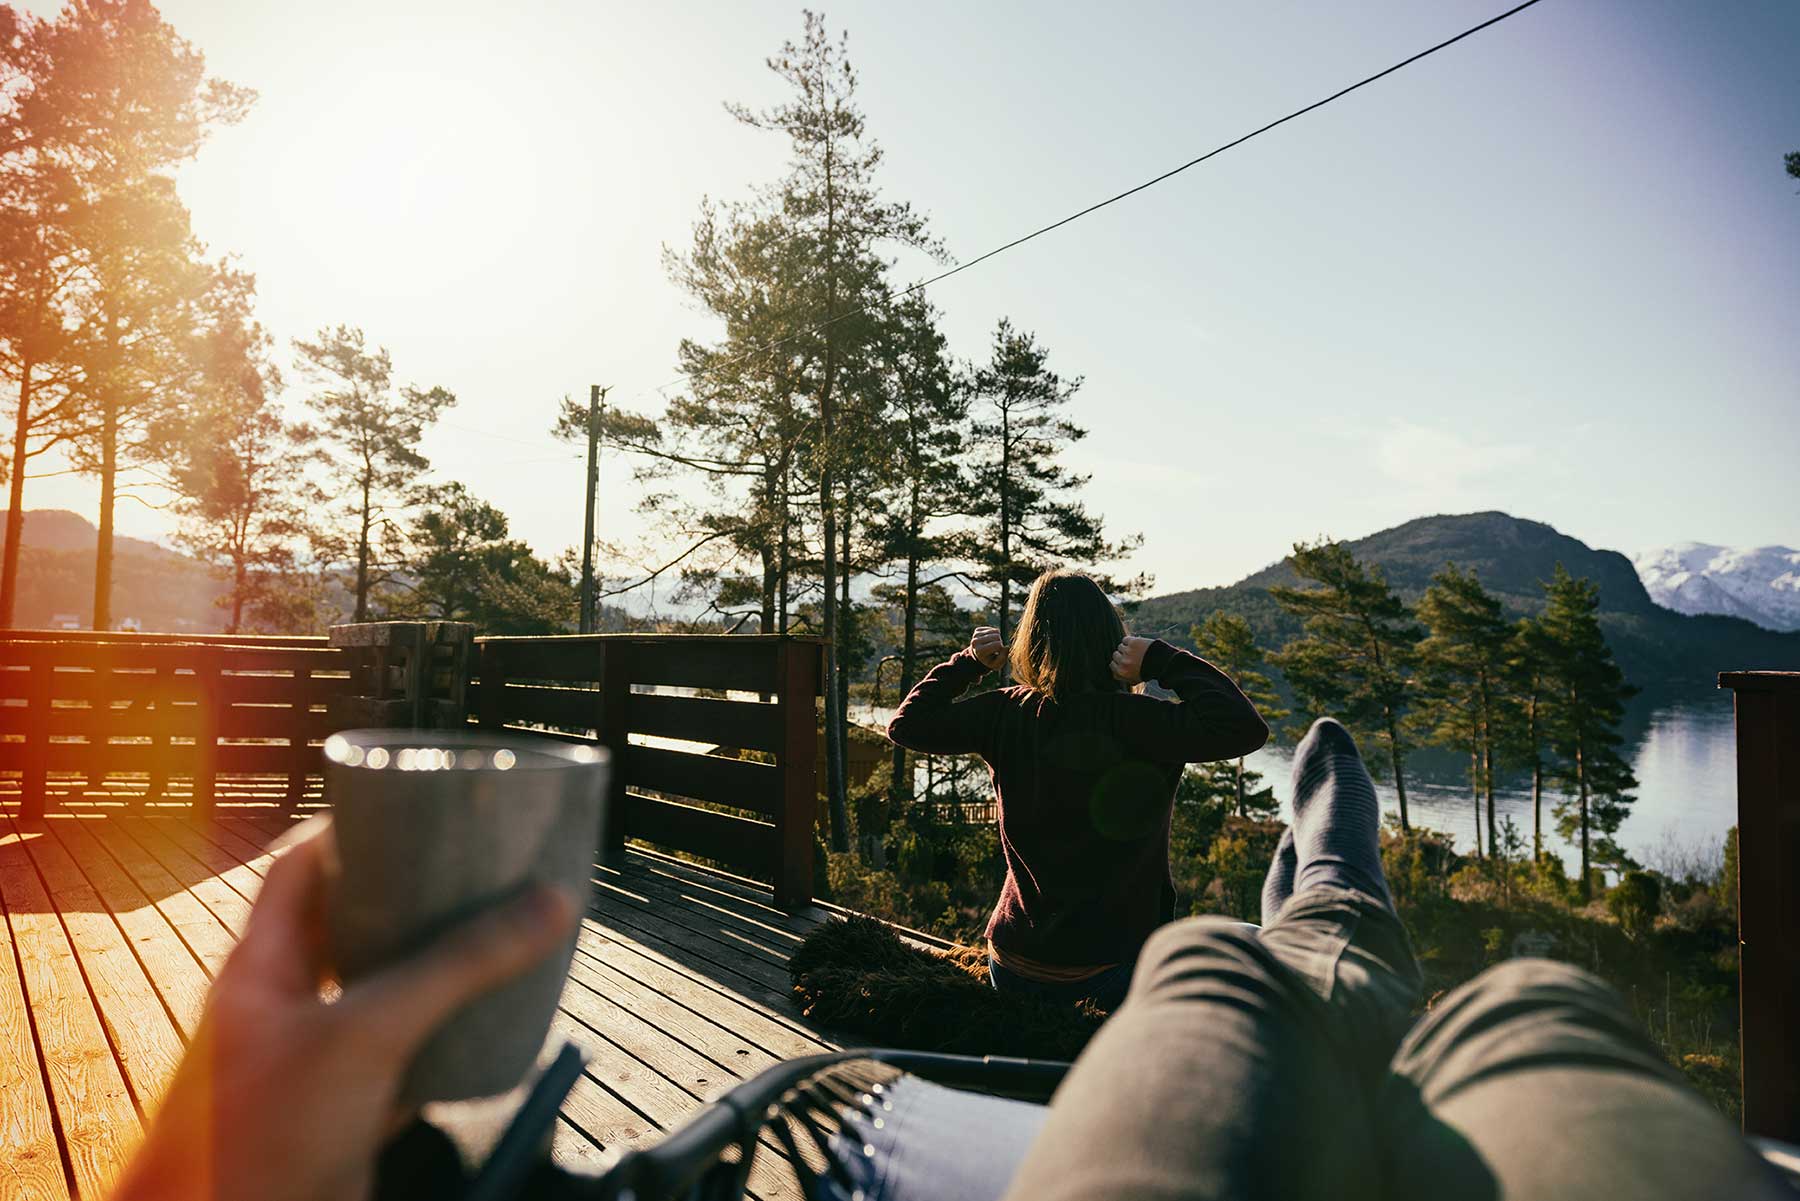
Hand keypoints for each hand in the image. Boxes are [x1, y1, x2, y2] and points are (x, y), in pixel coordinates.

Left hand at [113, 818, 576, 1200]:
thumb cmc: (275, 1132)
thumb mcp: (371, 1031)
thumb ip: (458, 968)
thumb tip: (548, 904)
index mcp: (259, 968)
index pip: (297, 870)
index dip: (349, 831)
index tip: (410, 805)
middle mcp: (284, 1006)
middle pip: (347, 925)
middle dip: (408, 895)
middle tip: (468, 864)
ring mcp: (316, 1059)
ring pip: (381, 990)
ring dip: (433, 964)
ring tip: (491, 927)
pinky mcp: (350, 1106)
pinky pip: (406, 1052)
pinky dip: (446, 1033)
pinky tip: (489, 1017)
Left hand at [970, 626, 1005, 671]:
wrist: (979, 656)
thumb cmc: (990, 660)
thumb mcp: (997, 664)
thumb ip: (1003, 657)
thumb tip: (1007, 647)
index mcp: (979, 651)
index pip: (997, 644)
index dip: (1001, 648)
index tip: (998, 652)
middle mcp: (975, 642)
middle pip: (997, 636)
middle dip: (1000, 642)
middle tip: (996, 648)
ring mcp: (975, 635)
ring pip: (995, 631)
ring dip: (998, 638)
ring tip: (994, 644)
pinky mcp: (977, 630)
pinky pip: (992, 629)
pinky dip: (994, 634)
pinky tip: (990, 640)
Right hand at [1110, 636, 1153, 685]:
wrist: (1163, 663)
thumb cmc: (1149, 672)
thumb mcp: (1135, 680)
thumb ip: (1124, 678)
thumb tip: (1116, 674)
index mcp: (1122, 672)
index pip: (1112, 666)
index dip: (1117, 663)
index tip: (1123, 661)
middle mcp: (1123, 662)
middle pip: (1115, 655)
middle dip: (1122, 655)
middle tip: (1130, 655)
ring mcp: (1127, 651)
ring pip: (1120, 647)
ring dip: (1126, 647)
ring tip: (1135, 649)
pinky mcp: (1132, 642)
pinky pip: (1125, 640)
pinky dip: (1129, 641)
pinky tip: (1136, 644)